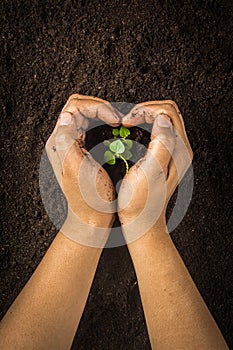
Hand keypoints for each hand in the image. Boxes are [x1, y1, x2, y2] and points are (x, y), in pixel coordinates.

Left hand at [46, 94, 120, 246]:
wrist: (92, 216)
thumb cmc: (87, 197)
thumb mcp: (75, 167)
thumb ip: (67, 139)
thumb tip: (67, 115)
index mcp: (59, 141)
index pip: (75, 107)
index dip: (97, 108)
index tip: (114, 119)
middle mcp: (65, 139)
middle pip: (80, 107)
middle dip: (101, 107)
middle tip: (117, 118)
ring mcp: (75, 144)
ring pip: (87, 115)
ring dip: (104, 114)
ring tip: (118, 122)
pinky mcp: (85, 149)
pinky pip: (93, 127)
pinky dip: (105, 123)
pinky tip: (115, 130)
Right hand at [118, 100, 192, 241]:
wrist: (141, 221)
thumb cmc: (141, 203)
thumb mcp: (150, 172)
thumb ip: (161, 144)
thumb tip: (162, 119)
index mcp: (178, 150)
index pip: (167, 112)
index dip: (145, 111)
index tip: (127, 121)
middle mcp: (179, 149)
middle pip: (166, 112)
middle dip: (144, 110)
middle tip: (127, 119)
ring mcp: (172, 152)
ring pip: (162, 119)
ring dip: (143, 116)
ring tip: (127, 122)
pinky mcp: (164, 155)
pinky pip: (157, 130)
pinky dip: (143, 125)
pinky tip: (131, 131)